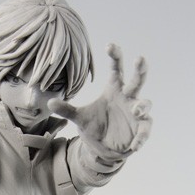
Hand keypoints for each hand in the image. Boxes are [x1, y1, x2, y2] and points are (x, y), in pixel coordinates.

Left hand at [48, 44, 152, 158]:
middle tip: (139, 58)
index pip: (117, 68)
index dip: (115, 56)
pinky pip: (145, 130)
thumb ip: (67, 110)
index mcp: (114, 89)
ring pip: (145, 104)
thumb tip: (49, 102)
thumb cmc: (94, 126)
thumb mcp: (79, 118)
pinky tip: (134, 145)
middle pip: (137, 80)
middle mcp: (128, 98)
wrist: (102, 148)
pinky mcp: (141, 129)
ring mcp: (136, 113)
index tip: (109, 45)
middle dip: (140, 69)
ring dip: (142, 106)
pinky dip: (141, 137)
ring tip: (136, 110)